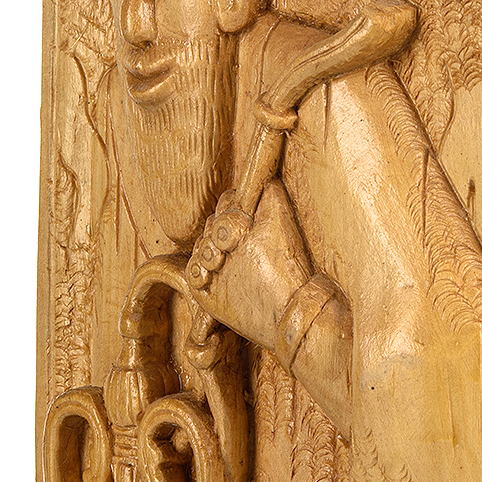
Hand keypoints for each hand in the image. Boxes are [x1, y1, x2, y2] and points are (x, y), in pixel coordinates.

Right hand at [190, 181, 310, 351]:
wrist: (287, 314)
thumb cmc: (290, 268)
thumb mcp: (280, 222)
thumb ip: (270, 193)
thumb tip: (262, 167)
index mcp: (252, 230)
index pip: (228, 205)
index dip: (228, 211)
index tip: (239, 226)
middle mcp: (236, 247)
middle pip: (211, 224)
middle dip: (217, 232)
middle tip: (230, 244)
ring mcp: (222, 269)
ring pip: (200, 247)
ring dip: (207, 252)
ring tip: (220, 262)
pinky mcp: (211, 292)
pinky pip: (192, 273)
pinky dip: (196, 271)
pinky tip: (208, 277)